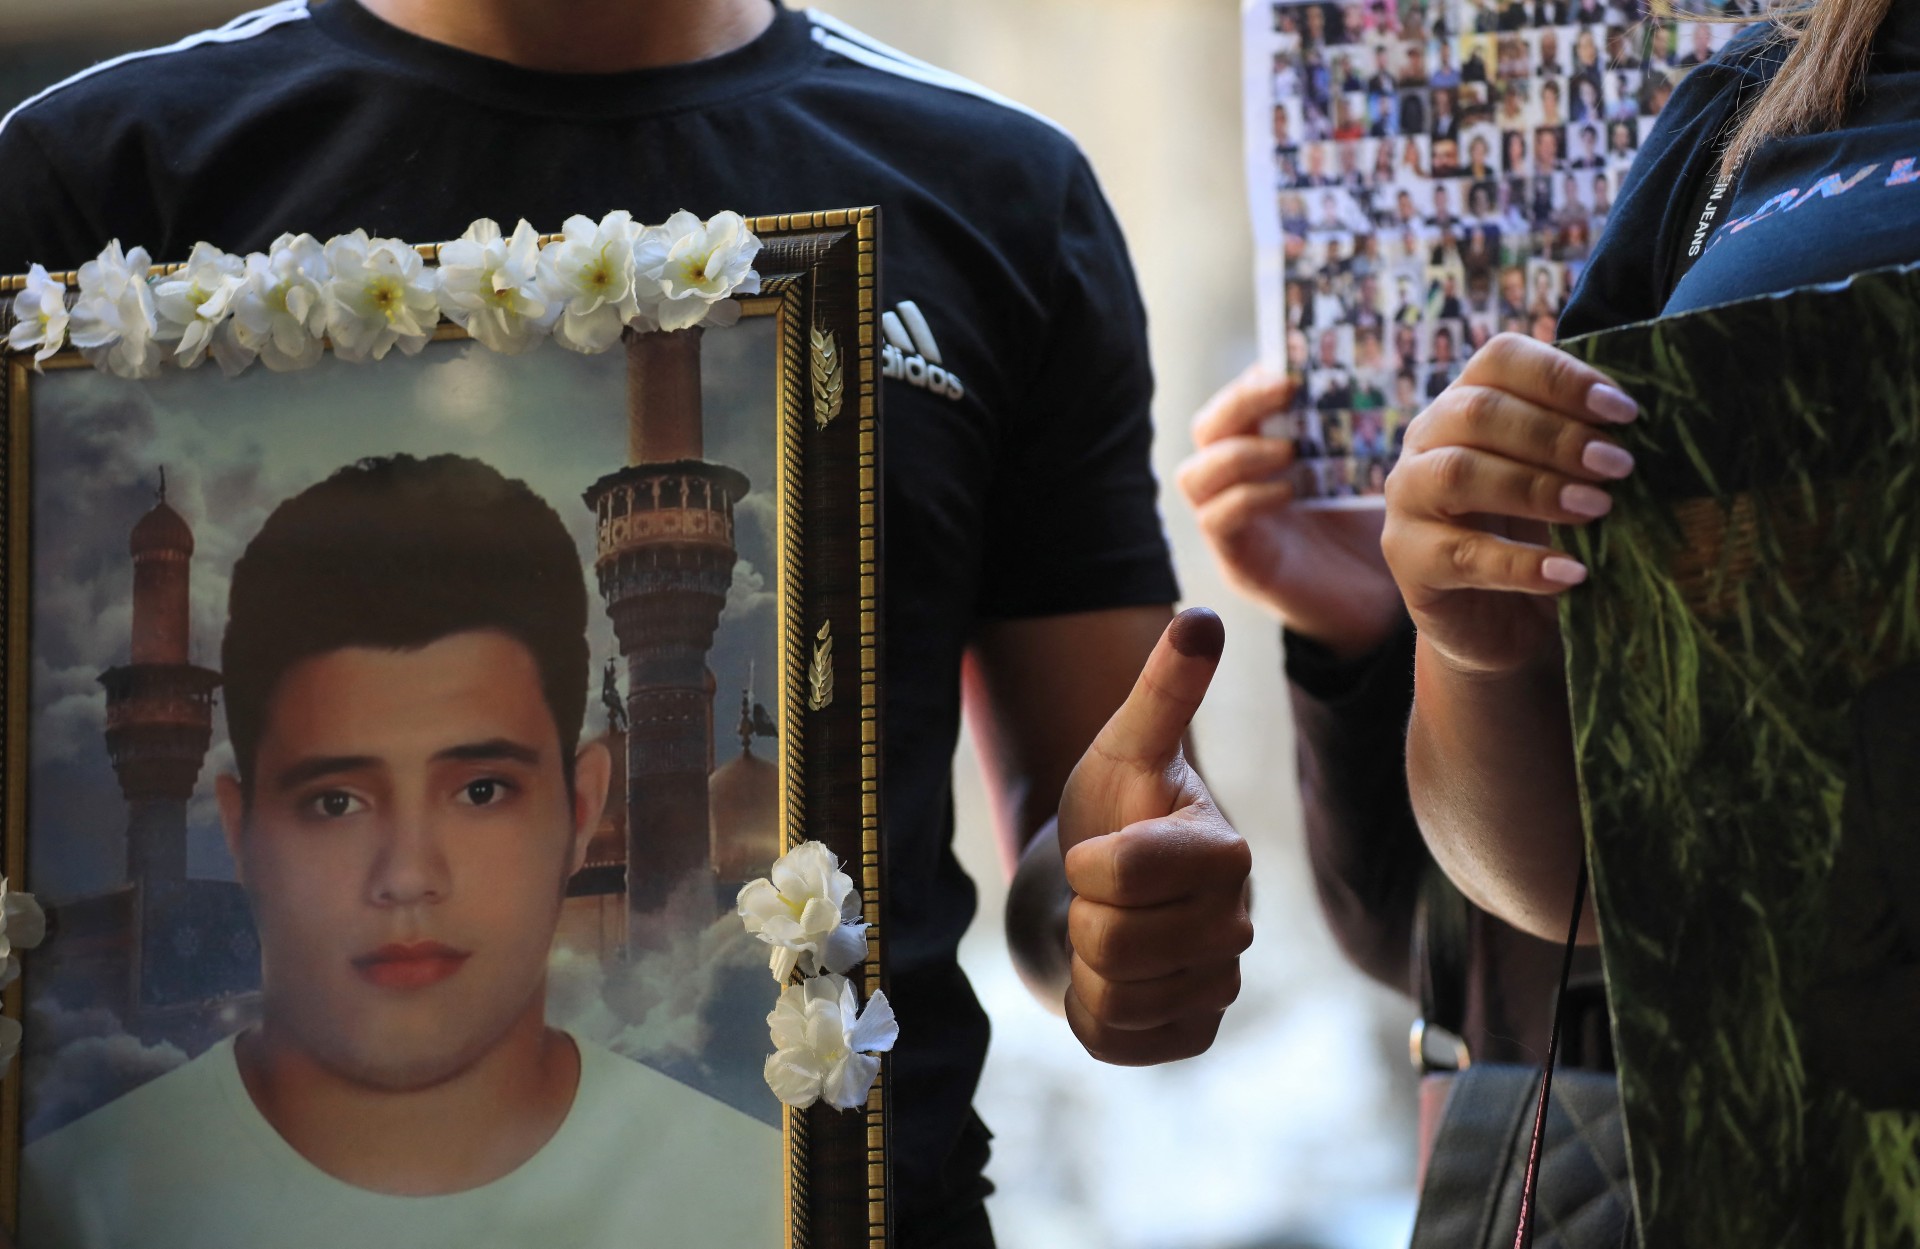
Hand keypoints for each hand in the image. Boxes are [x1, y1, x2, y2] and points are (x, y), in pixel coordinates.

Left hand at [1056, 608, 1251, 1065]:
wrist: (1099, 888)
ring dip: (1083, 963)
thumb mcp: (1125, 745)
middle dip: (1082, 913)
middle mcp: (1236, 923)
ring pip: (1114, 995)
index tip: (1093, 848)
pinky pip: (1116, 1039)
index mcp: (1226, 850)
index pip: (1124, 872)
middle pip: (1114, 941)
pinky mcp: (1192, 1034)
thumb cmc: (1116, 807)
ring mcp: (1218, 984)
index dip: (1087, 861)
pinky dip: (1090, 1011)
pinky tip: (1106, 978)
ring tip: (1101, 929)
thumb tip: (1201, 618)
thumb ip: (1163, 690)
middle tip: (1095, 894)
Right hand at [1177, 364, 1403, 657]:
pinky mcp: (1239, 563)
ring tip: (1289, 451)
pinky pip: (1215, 521)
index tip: (1290, 365)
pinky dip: (1246, 498)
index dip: (1253, 380)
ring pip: (1194, 475)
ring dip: (1237, 454)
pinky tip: (1287, 492)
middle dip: (1239, 403)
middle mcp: (1236, 483)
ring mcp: (1230, 524)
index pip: (1236, 403)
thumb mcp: (1362, 466)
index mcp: (1263, 452)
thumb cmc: (1373, 528)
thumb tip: (1373, 367)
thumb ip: (1351, 426)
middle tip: (1285, 390)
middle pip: (1205, 429)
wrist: (1380, 603)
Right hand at [1382, 333, 1637, 677]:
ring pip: (1458, 472)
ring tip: (1598, 508)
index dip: (1561, 377)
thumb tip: (1652, 427)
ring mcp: (1407, 500)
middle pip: (1477, 412)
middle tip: (1620, 466)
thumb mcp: (1563, 480)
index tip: (1624, 412)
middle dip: (1556, 435)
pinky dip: (1522, 564)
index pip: (1499, 360)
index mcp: (1465, 403)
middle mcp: (1426, 441)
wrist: (1499, 623)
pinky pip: (1462, 555)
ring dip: (1536, 487)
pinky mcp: (1408, 560)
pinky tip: (1571, 573)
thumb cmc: (1539, 536)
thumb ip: (1587, 445)